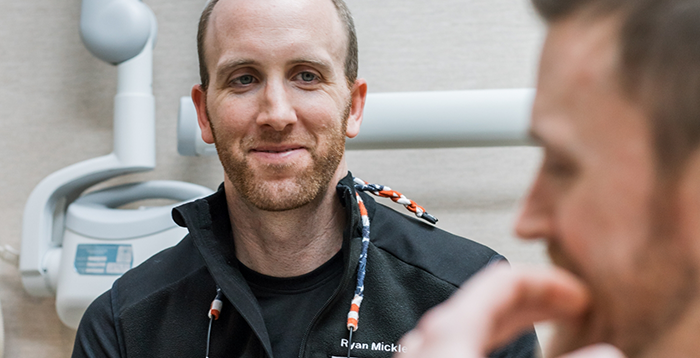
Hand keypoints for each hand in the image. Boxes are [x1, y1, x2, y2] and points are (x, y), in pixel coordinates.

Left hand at [396, 263, 624, 357]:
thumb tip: (606, 351)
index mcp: (450, 327)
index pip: (503, 279)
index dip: (548, 281)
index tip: (578, 292)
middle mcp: (432, 336)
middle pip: (488, 297)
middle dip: (535, 298)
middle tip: (570, 304)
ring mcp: (423, 354)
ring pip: (472, 321)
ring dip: (514, 318)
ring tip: (544, 322)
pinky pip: (460, 341)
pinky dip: (491, 337)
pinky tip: (503, 348)